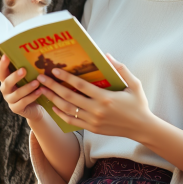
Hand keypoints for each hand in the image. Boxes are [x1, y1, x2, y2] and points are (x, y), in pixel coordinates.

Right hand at [0, 42, 44, 120]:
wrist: (36, 106)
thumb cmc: (33, 86)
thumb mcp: (30, 74)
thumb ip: (28, 64)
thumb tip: (34, 47)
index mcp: (6, 76)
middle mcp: (5, 86)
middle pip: (4, 79)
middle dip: (13, 74)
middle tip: (23, 70)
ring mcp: (9, 98)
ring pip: (15, 93)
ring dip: (26, 87)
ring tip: (36, 82)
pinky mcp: (15, 108)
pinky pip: (23, 102)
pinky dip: (32, 97)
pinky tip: (40, 92)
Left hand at [36, 53, 153, 138]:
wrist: (141, 128)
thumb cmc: (138, 103)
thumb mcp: (134, 84)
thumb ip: (121, 68)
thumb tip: (107, 55)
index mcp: (106, 98)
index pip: (81, 86)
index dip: (66, 78)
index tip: (55, 70)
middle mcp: (97, 110)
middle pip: (69, 97)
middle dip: (53, 87)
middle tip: (41, 78)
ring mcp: (93, 121)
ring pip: (68, 110)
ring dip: (53, 99)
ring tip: (42, 90)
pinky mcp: (92, 128)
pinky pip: (73, 121)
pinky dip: (61, 114)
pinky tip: (54, 106)